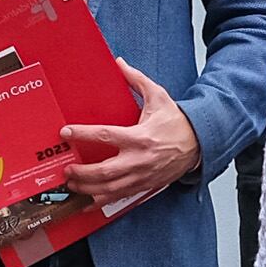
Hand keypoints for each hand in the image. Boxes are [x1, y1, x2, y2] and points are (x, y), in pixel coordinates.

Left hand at [61, 67, 201, 207]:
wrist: (199, 145)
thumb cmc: (177, 122)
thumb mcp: (159, 97)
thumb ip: (137, 80)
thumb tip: (119, 63)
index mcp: (140, 137)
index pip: (106, 136)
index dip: (83, 134)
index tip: (66, 132)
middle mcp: (139, 160)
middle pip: (104, 171)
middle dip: (82, 172)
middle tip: (66, 168)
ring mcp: (141, 176)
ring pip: (109, 189)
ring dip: (87, 189)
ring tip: (71, 184)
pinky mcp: (143, 186)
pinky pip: (118, 198)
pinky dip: (99, 202)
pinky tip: (85, 203)